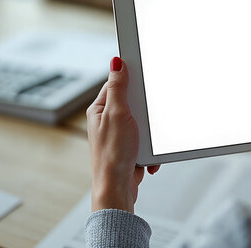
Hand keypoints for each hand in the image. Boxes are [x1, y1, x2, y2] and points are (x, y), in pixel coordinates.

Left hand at [86, 57, 159, 212]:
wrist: (117, 189)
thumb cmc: (112, 154)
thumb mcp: (117, 114)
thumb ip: (118, 88)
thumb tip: (116, 62)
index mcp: (100, 109)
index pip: (117, 84)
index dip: (131, 80)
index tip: (144, 76)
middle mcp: (108, 121)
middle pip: (133, 103)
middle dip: (145, 114)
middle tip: (144, 120)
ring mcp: (119, 136)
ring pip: (143, 124)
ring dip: (149, 136)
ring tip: (144, 145)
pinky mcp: (130, 149)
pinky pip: (146, 142)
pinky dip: (150, 151)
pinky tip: (147, 159)